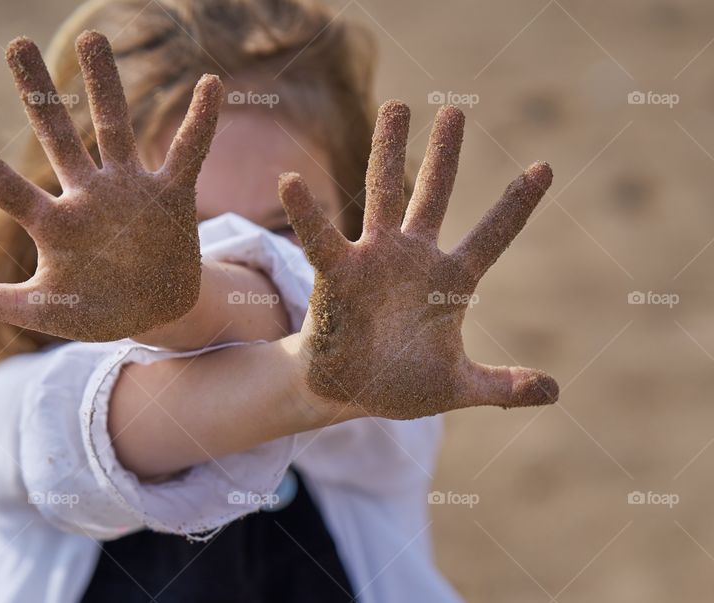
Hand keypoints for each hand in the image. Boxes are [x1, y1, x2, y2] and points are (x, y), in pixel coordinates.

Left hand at [0, 32, 222, 341]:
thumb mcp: (43, 309)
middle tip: (15, 43)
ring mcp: (129, 189)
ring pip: (116, 127)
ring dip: (106, 86)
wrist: (155, 311)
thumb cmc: (96, 309)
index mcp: (54, 224)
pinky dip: (200, 122)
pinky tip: (210, 84)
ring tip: (92, 37)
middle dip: (39, 93)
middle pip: (58, 136)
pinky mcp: (170, 194)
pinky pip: (188, 152)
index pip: (6, 186)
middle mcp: (88, 195)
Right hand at [279, 102, 557, 419]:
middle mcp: (413, 259)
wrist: (347, 394)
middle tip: (455, 112)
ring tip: (396, 106)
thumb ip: (503, 387)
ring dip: (388, 151)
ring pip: (382, 196)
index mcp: (449, 280)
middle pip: (433, 196)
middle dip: (445, 156)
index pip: (491, 235)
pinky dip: (306, 213)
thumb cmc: (401, 383)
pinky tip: (290, 182)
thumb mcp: (457, 387)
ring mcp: (374, 261)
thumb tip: (554, 392)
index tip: (544, 167)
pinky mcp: (337, 275)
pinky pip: (321, 240)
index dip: (515, 204)